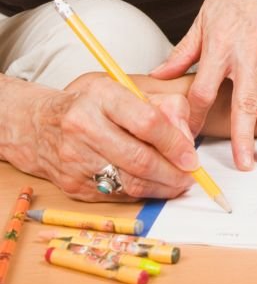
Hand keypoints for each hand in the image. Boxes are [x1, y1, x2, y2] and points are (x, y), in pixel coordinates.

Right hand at [28, 72, 198, 200]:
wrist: (38, 125)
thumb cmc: (90, 104)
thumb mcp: (124, 88)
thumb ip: (162, 104)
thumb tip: (186, 135)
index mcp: (101, 96)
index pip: (147, 122)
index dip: (175, 143)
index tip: (191, 156)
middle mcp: (84, 127)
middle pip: (140, 159)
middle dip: (172, 173)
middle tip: (189, 176)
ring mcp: (76, 160)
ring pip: (130, 183)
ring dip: (161, 188)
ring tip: (177, 183)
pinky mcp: (73, 186)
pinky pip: (117, 195)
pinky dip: (141, 194)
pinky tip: (152, 186)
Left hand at [151, 0, 256, 168]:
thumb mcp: (203, 17)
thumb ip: (184, 51)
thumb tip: (161, 74)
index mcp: (221, 45)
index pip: (205, 90)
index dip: (196, 116)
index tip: (188, 137)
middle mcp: (248, 54)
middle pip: (245, 102)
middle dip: (244, 136)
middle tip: (243, 165)